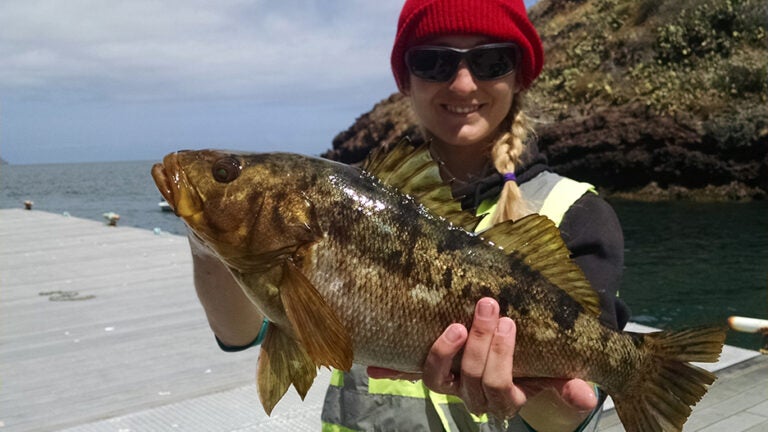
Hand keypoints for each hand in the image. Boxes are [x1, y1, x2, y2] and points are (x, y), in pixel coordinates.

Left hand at [368, 298, 596, 424]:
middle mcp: (472, 394)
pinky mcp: (428, 371)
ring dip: (443, 352)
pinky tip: (374, 364)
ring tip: (455, 325)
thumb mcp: (551, 371)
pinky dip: (391, 369)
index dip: (502, 358)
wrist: (510, 358)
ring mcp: (448, 383)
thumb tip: (586, 396)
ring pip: (438, 379)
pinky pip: (407, 373)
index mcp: (505, 397)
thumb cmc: (532, 361)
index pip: (502, 386)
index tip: (509, 323)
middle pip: (472, 377)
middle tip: (488, 306)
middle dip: (481, 342)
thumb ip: (566, 382)